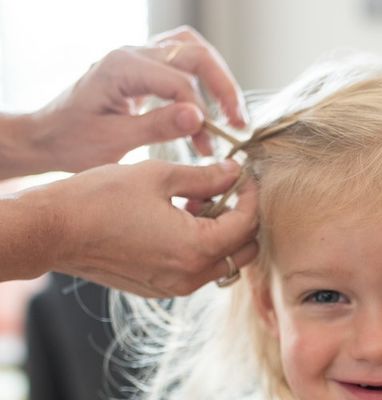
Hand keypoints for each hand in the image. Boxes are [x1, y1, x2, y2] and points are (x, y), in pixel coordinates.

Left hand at [29, 26, 247, 172]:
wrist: (48, 135)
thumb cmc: (72, 141)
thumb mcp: (112, 141)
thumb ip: (157, 126)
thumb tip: (199, 117)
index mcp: (121, 67)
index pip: (178, 81)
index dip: (200, 111)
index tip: (210, 141)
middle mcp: (132, 52)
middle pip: (194, 54)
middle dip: (223, 87)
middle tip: (238, 121)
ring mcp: (139, 54)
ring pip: (192, 49)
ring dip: (217, 77)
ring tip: (231, 110)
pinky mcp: (144, 65)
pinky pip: (183, 58)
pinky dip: (202, 77)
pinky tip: (209, 102)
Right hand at [35, 159, 257, 296]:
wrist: (54, 230)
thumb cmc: (101, 198)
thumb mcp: (160, 176)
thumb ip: (207, 176)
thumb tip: (235, 172)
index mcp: (196, 249)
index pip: (248, 223)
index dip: (251, 194)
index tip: (243, 173)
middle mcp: (190, 276)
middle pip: (244, 250)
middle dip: (243, 216)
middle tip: (226, 188)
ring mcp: (174, 286)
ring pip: (223, 260)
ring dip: (222, 230)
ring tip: (197, 198)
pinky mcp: (159, 286)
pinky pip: (198, 267)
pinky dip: (201, 243)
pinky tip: (180, 215)